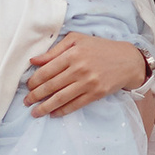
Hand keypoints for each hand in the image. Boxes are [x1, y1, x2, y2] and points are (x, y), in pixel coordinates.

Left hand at [24, 32, 147, 117]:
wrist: (127, 60)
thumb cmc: (100, 48)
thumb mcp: (77, 40)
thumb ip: (54, 50)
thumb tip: (34, 61)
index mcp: (72, 54)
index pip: (47, 70)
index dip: (34, 81)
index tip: (27, 86)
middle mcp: (79, 69)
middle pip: (51, 86)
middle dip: (36, 96)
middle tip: (26, 102)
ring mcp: (88, 83)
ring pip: (61, 98)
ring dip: (45, 107)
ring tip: (35, 112)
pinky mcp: (96, 94)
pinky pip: (75, 105)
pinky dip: (62, 111)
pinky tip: (53, 114)